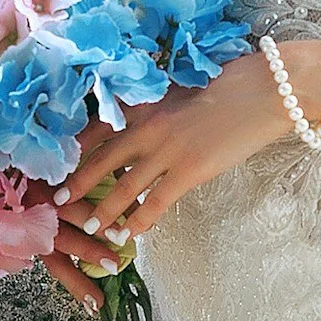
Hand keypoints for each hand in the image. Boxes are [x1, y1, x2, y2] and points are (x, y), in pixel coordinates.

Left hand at [42, 44, 320, 299]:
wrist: (263, 90)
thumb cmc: (229, 84)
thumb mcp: (182, 87)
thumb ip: (158, 104)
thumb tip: (144, 119)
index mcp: (145, 104)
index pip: (98, 128)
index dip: (76, 148)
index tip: (58, 162)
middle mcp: (147, 128)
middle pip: (100, 161)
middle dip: (77, 183)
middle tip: (56, 201)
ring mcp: (166, 151)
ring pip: (122, 188)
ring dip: (102, 211)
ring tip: (86, 228)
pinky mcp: (188, 172)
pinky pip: (154, 204)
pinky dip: (138, 222)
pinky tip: (126, 236)